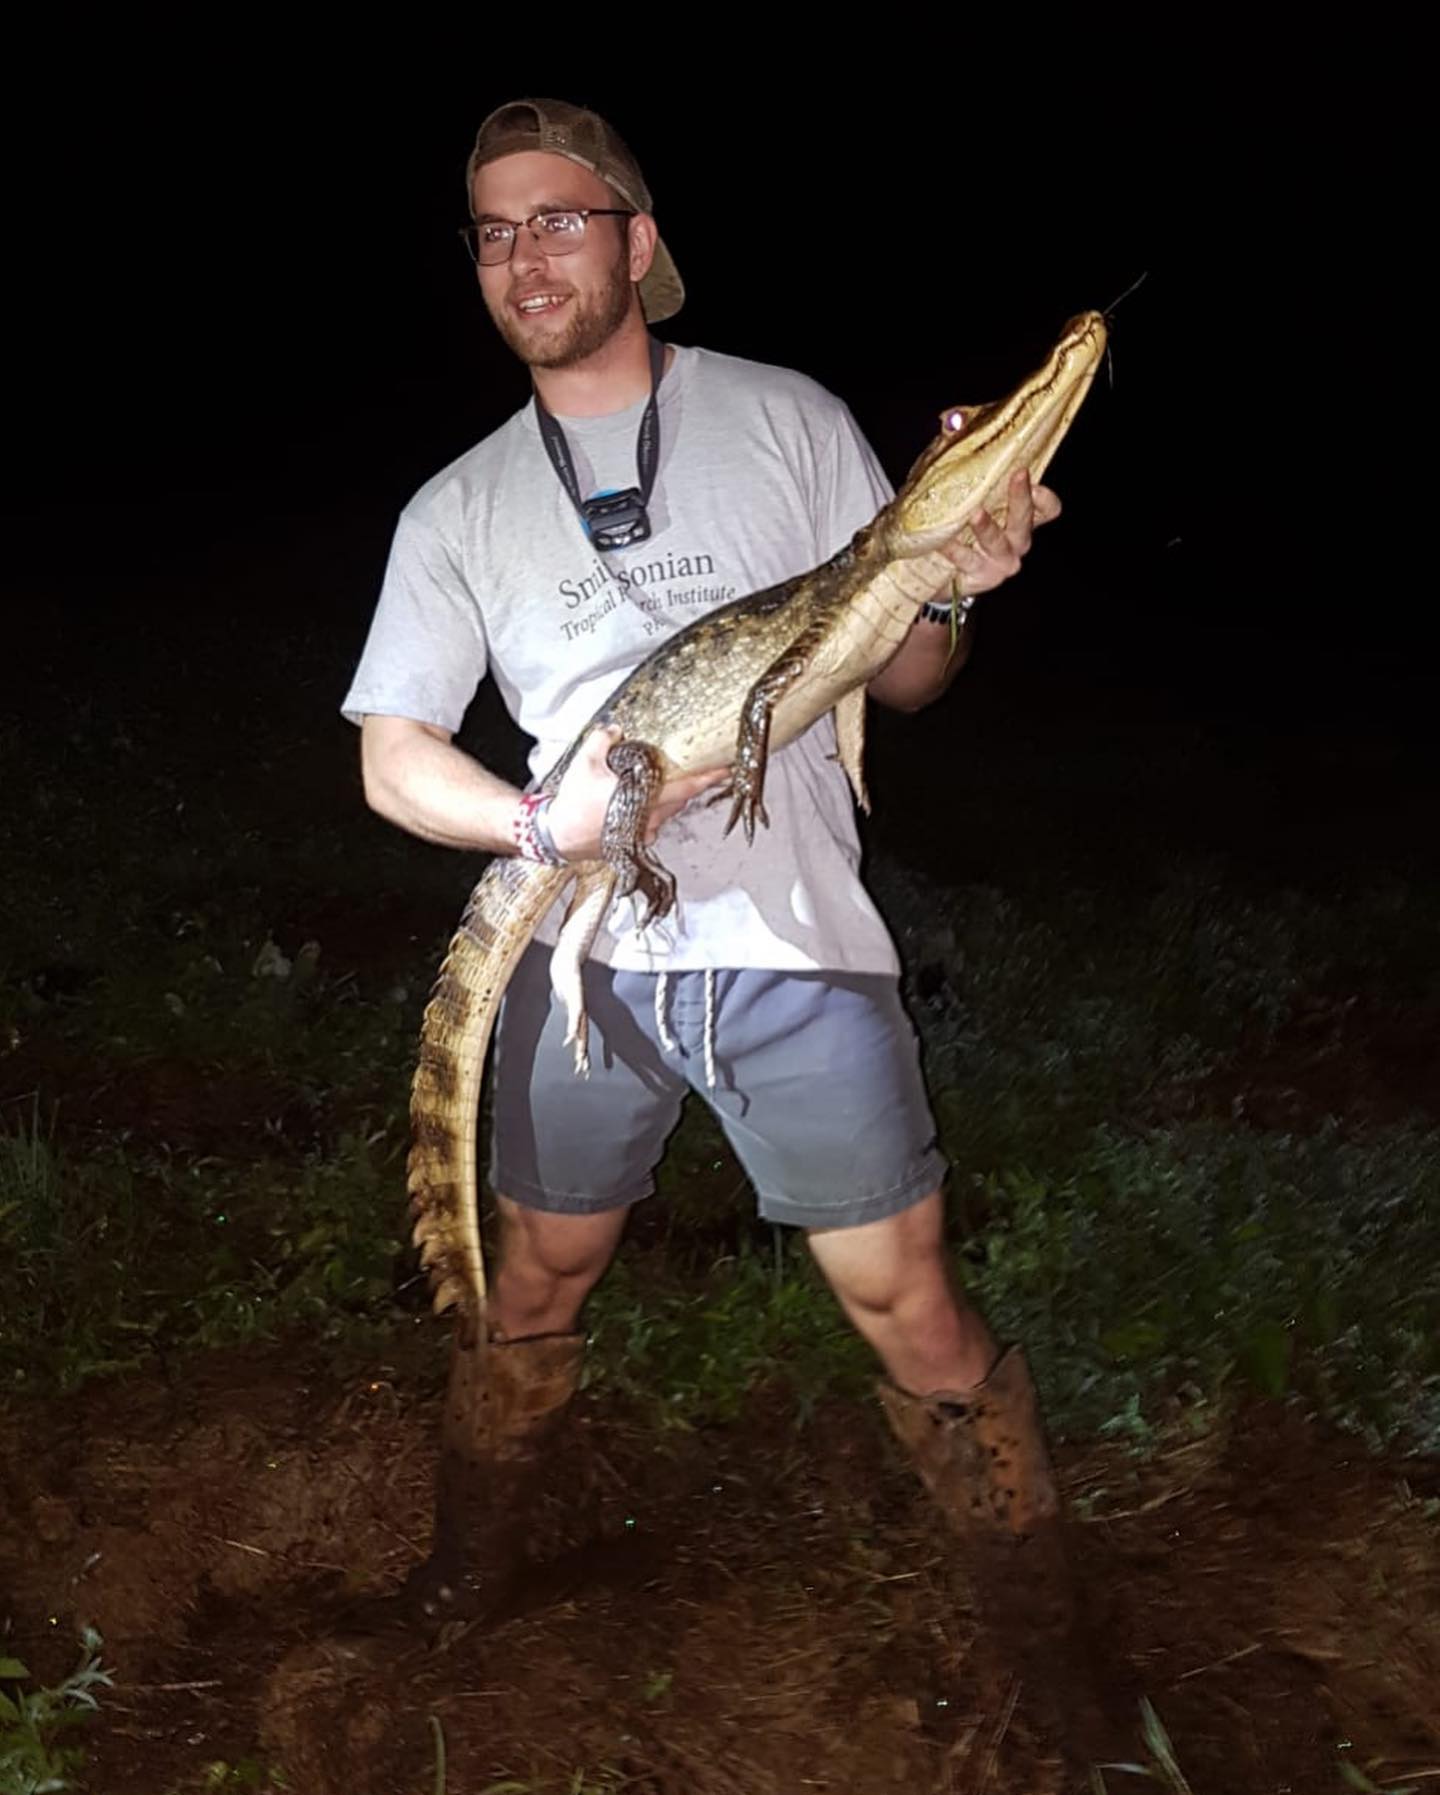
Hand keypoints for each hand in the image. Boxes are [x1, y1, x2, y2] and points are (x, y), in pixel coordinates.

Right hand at [546, 726, 728, 860]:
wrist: (557, 836)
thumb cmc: (573, 802)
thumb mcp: (585, 762)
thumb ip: (604, 740)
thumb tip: (616, 729)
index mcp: (643, 798)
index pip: (686, 787)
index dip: (708, 778)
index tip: (727, 770)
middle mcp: (649, 818)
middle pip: (681, 799)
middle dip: (690, 785)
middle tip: (699, 770)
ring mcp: (644, 832)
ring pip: (669, 811)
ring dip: (671, 797)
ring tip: (665, 783)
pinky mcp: (635, 841)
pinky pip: (655, 823)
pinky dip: (656, 810)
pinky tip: (643, 801)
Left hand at [939, 467, 1060, 595]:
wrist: (941, 570)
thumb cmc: (959, 524)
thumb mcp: (968, 492)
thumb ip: (965, 461)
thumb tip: (953, 427)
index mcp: (1021, 519)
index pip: (1048, 509)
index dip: (1045, 496)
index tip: (1028, 475)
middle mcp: (1016, 541)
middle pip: (1025, 520)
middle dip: (1021, 497)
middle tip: (1018, 476)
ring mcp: (1000, 561)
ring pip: (997, 542)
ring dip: (987, 527)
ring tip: (975, 514)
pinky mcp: (980, 576)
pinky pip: (967, 560)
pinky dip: (954, 549)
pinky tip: (943, 540)